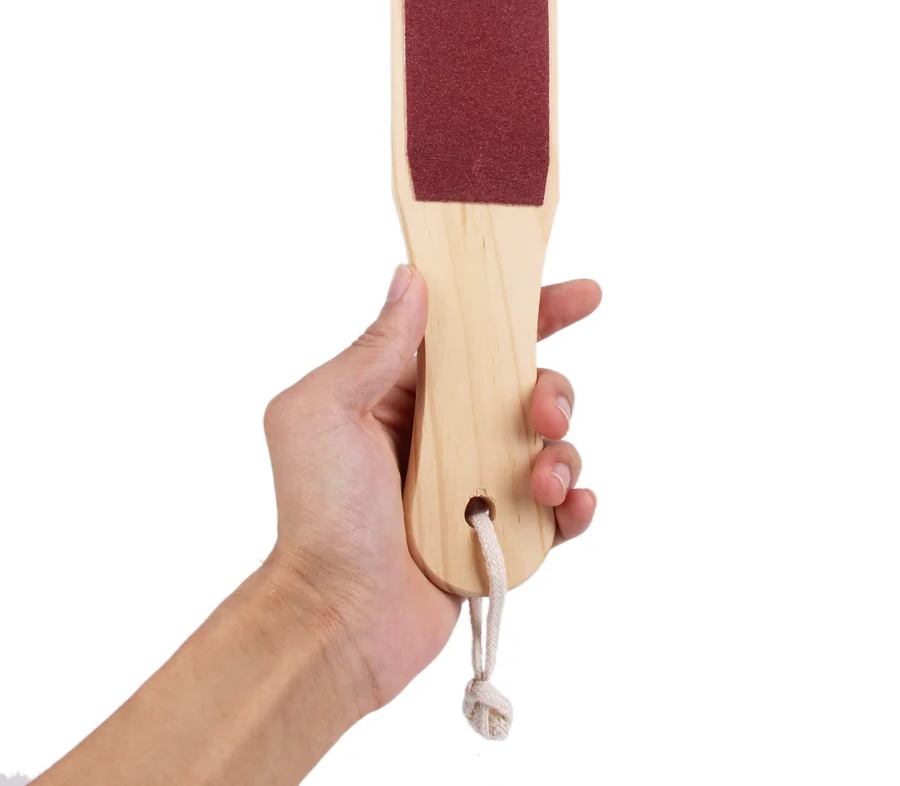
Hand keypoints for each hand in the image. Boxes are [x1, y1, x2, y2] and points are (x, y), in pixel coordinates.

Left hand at [261, 266, 600, 712]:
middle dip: (550, 389)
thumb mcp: (326, 412)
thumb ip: (375, 347)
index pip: (473, 336)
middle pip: (524, 386)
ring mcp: (475, 482)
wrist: (336, 620)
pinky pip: (556, 510)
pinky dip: (573, 506)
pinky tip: (566, 509)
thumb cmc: (319, 515)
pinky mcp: (498, 533)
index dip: (528, 310)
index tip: (580, 295)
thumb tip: (410, 279)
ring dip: (561, 454)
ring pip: (548, 445)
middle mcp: (444, 431)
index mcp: (404, 392)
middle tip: (543, 412)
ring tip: (541, 483)